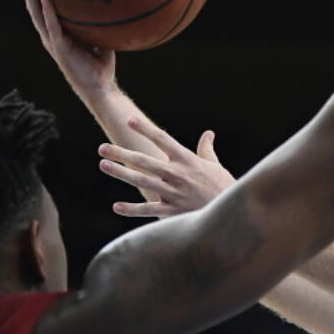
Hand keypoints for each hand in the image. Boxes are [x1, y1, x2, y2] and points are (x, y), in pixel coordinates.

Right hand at [22, 0, 115, 98]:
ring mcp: (54, 43)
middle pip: (35, 8)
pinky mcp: (61, 49)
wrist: (100, 88)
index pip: (44, 9)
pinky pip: (53, 28)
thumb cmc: (100, 66)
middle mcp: (51, 37)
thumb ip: (98, 23)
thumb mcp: (100, 39)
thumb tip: (110, 3)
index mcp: (58, 34)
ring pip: (37, 15)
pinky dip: (49, 13)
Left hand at [98, 116, 234, 217]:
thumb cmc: (223, 187)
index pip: (163, 140)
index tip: (130, 121)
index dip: (146, 129)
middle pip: (144, 160)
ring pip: (142, 181)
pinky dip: (132, 209)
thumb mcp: (215, 165)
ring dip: (121, 173)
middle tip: (102, 148)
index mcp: (187, 160)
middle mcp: (177, 174)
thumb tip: (208, 133)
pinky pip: (148, 210)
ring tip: (104, 166)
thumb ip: (206, 149)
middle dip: (122, 153)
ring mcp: (173, 193)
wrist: (231, 212)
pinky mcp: (172, 212)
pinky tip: (116, 206)